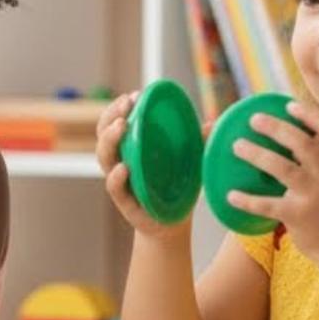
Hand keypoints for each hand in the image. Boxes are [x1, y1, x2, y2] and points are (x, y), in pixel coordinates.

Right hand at [96, 94, 187, 240]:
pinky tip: (123, 167)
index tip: (133, 95)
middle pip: (103, 135)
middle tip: (125, 105)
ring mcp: (120, 181)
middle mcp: (119, 161)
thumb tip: (214, 123)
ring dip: (110, 140)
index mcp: (130, 148)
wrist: (173, 224)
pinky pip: (114, 187)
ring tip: (121, 126)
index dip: (119, 107)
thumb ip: (197, 143)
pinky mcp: (124, 202)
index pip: (115, 122)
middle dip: (111, 117)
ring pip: (104, 157)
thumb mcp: (188, 162)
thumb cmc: (177, 188)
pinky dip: (117, 176)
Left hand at [227, 99, 318, 260]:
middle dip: (278, 127)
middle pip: (303, 143)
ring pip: (284, 168)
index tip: (288, 105)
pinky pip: (268, 205)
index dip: (309, 114)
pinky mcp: (299, 215)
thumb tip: (290, 145)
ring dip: (258, 155)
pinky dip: (248, 200)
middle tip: (253, 119)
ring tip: (236, 146)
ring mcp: (314, 195)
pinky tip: (230, 195)